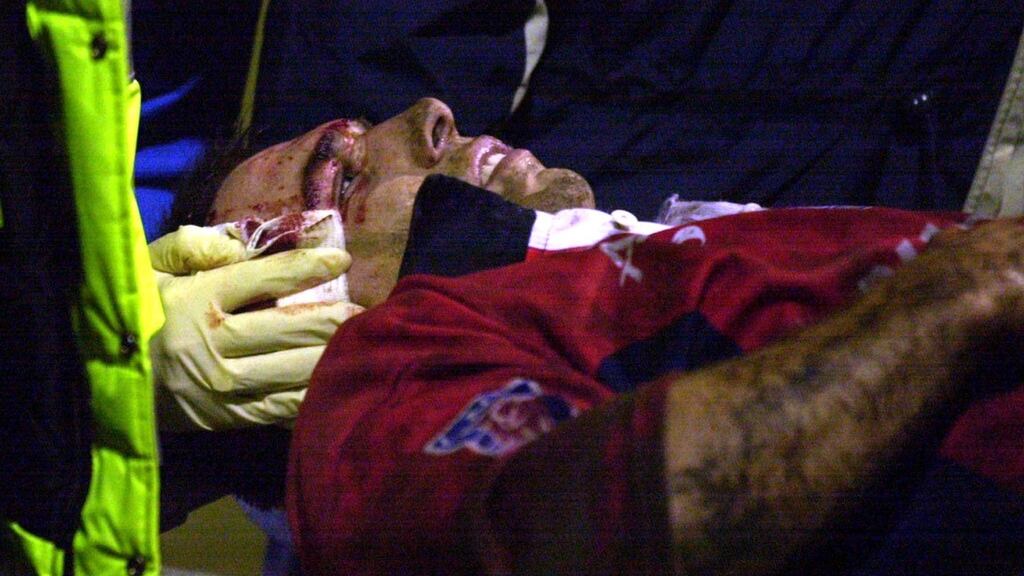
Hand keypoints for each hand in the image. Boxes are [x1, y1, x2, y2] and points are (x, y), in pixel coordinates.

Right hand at [150, 226, 362, 430]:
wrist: (97, 379)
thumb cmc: (136, 312)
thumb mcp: (150, 266)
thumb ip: (194, 246)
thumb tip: (243, 244)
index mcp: (198, 300)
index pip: (267, 277)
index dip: (309, 266)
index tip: (342, 260)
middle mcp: (213, 345)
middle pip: (293, 329)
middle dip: (337, 317)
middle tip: (368, 309)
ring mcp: (221, 387)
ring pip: (296, 371)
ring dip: (335, 356)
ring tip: (365, 342)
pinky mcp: (225, 418)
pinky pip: (282, 408)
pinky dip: (314, 395)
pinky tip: (339, 382)